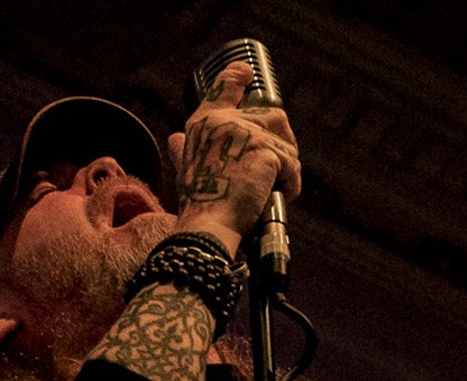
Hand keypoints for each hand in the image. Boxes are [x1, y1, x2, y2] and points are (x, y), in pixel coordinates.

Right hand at [167, 61, 300, 255]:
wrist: (209, 224)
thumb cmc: (199, 203)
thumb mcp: (185, 167)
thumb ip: (183, 148)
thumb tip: (174, 138)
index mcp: (205, 122)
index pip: (224, 87)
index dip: (237, 76)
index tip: (247, 72)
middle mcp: (225, 121)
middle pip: (273, 117)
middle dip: (282, 144)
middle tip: (277, 172)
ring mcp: (247, 134)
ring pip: (286, 143)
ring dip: (286, 168)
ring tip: (273, 187)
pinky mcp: (266, 152)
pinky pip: (292, 166)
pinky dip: (290, 185)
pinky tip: (276, 196)